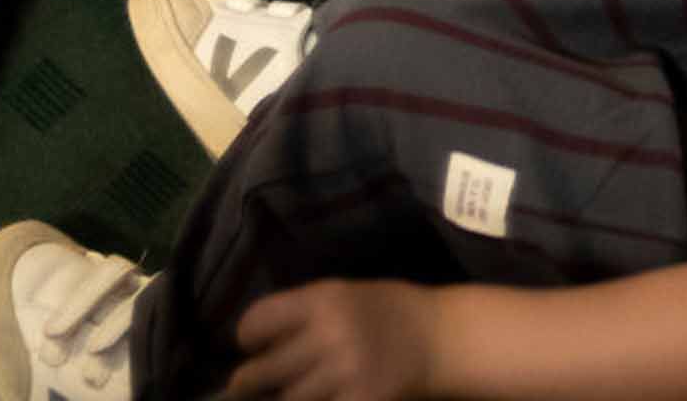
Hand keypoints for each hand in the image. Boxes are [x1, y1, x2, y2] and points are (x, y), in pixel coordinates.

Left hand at [227, 279, 434, 399]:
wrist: (441, 338)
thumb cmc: (388, 311)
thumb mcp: (346, 295)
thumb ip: (303, 316)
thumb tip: (256, 346)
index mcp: (324, 299)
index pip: (258, 321)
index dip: (248, 337)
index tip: (253, 347)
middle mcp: (329, 335)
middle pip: (260, 373)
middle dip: (248, 384)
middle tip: (245, 389)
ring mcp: (345, 373)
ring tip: (290, 393)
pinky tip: (320, 398)